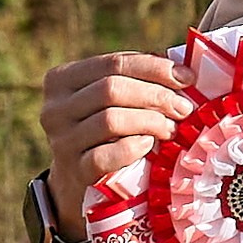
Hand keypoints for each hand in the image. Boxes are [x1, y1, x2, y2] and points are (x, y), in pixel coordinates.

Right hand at [38, 50, 194, 233]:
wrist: (80, 179)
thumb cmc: (107, 131)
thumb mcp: (112, 100)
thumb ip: (134, 79)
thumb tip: (182, 69)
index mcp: (62, 79)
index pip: (113, 63)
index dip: (154, 67)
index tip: (187, 77)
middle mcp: (55, 108)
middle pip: (112, 89)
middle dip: (156, 95)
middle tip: (184, 108)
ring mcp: (61, 140)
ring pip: (111, 120)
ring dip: (151, 122)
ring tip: (171, 128)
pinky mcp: (74, 170)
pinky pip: (106, 156)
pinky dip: (133, 147)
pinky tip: (149, 145)